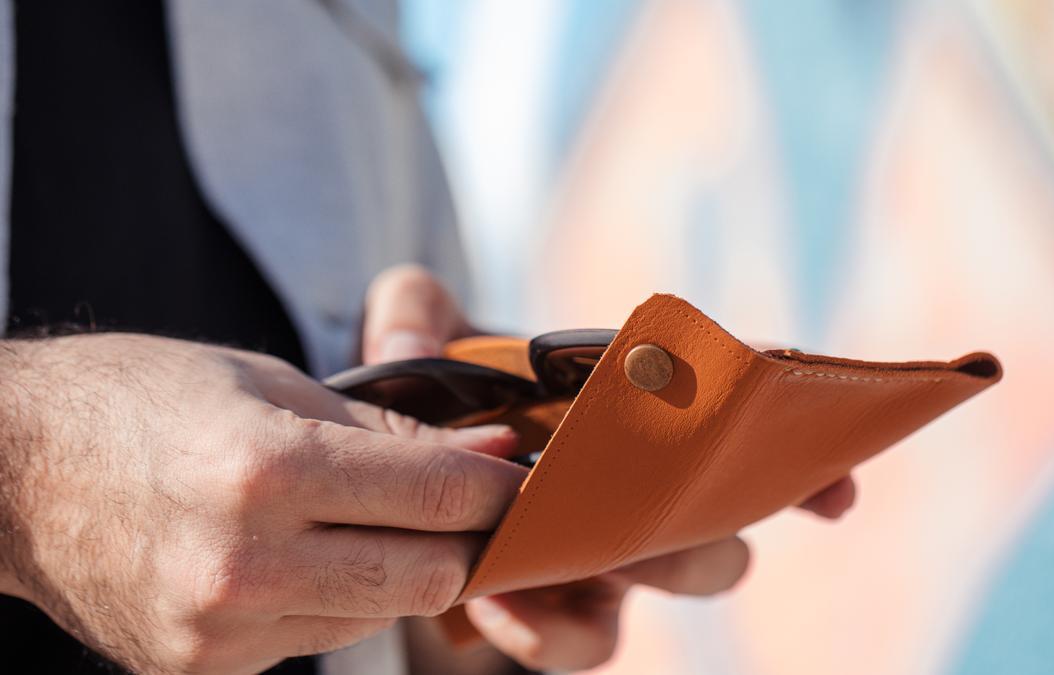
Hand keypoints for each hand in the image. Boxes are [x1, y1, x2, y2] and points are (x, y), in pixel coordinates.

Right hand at [0, 332, 525, 673]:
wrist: (13, 471)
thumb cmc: (144, 398)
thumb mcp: (270, 383)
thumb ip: (387, 433)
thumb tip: (488, 457)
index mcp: (265, 469)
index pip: (440, 497)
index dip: (501, 488)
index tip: (524, 476)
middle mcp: (244, 563)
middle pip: (429, 576)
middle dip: (465, 540)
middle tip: (466, 503)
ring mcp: (220, 631)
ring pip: (380, 615)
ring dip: (398, 569)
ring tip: (366, 519)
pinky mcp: (205, 668)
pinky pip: (319, 637)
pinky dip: (335, 599)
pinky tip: (302, 555)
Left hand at [364, 265, 855, 672]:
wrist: (397, 463)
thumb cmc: (435, 391)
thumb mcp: (417, 330)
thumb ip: (413, 312)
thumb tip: (411, 353)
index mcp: (636, 409)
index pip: (737, 426)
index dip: (800, 459)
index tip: (836, 490)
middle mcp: (645, 485)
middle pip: (724, 522)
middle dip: (710, 522)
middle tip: (652, 506)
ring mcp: (612, 553)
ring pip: (677, 586)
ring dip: (636, 575)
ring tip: (550, 557)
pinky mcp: (560, 609)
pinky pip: (584, 642)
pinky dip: (544, 632)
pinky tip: (489, 604)